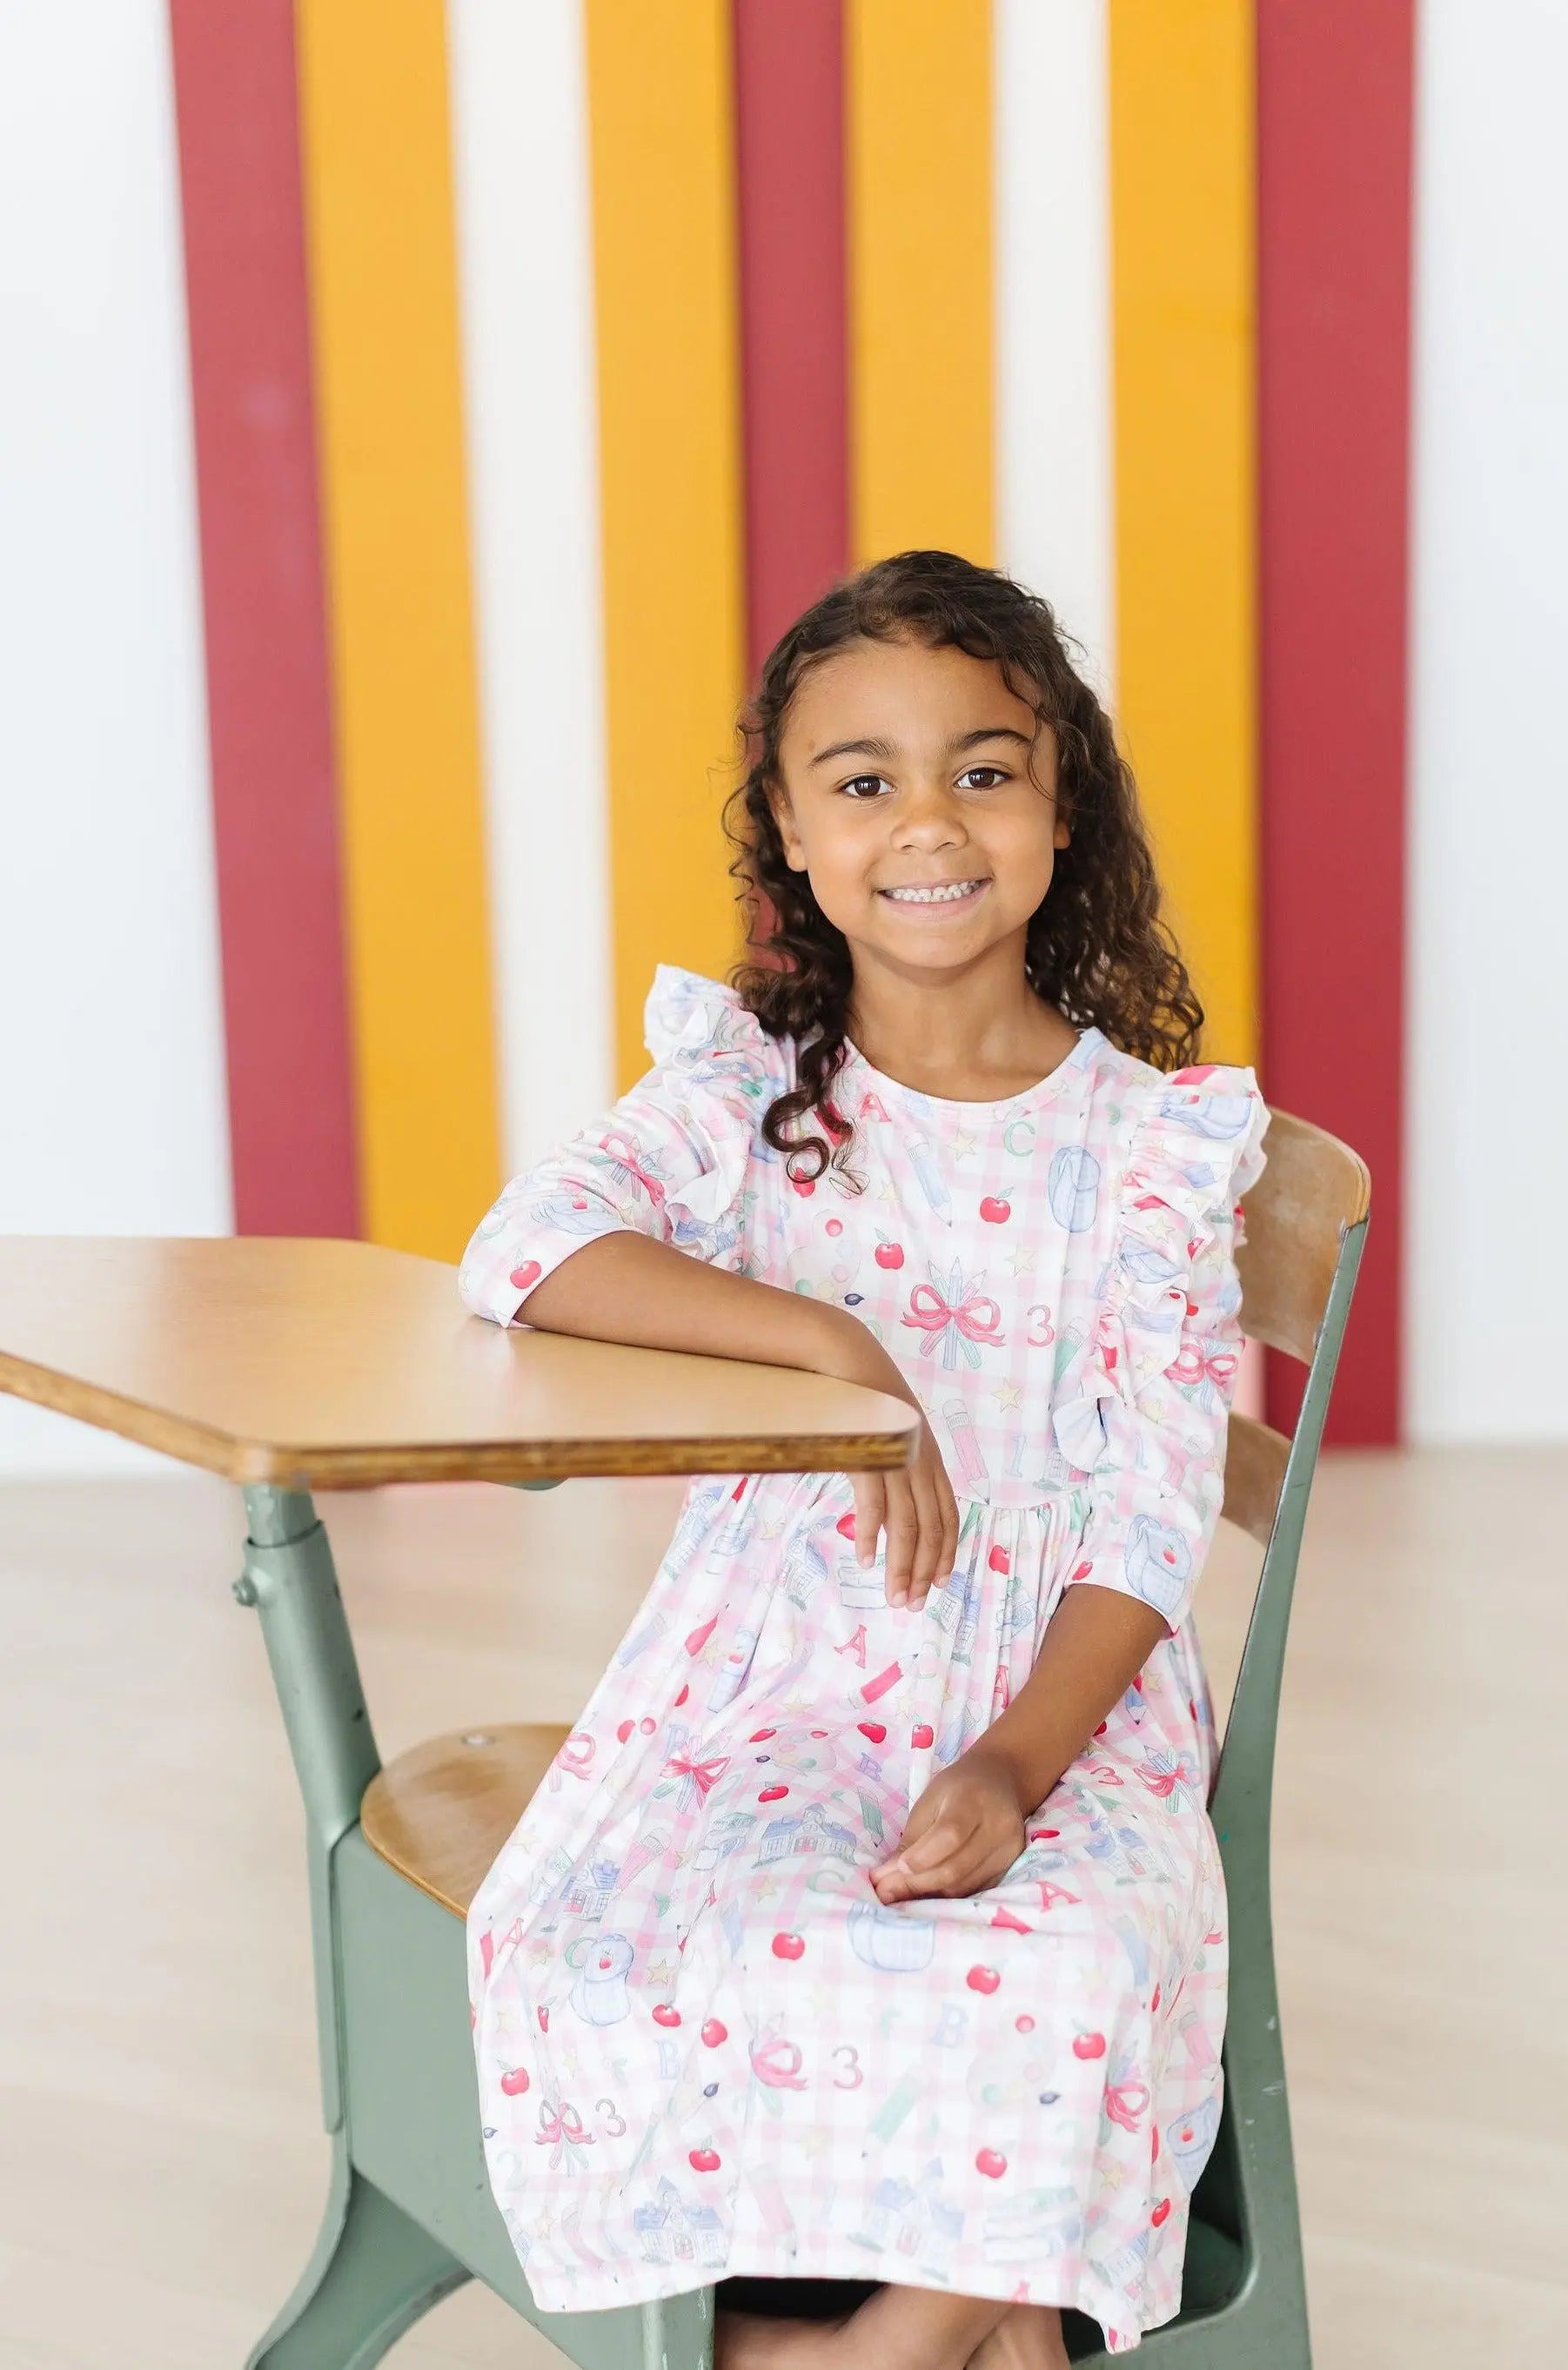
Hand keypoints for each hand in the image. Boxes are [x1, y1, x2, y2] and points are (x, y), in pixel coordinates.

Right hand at [816, 1315, 957, 1608]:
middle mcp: (920, 1460)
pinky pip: (873, 1504)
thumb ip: (894, 1467)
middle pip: (931, 1528)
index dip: (946, 1551)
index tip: (939, 1582)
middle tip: (912, 1604)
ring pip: (906, 1525)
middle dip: (924, 1571)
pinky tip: (865, 1558)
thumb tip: (883, 1511)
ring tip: (894, 1595)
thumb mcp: (889, 1433)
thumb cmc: (861, 1396)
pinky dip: (870, 1535)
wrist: (844, 1354)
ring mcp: (896, 1458)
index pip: (948, 1515)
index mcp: (928, 1457)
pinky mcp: (870, 1454)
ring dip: (902, 1566)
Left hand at [870, 1744, 1025, 1902]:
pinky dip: (947, 1894)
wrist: (999, 1781)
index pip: (950, 1835)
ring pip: (964, 1885)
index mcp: (973, 1799)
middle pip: (956, 1868)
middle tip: (886, 1891)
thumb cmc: (957, 1787)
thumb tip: (884, 1878)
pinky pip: (974, 1889)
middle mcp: (998, 1826)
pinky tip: (928, 1891)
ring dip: (929, 1894)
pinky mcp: (1010, 1865)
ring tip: (901, 1893)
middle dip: (917, 1884)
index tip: (893, 1869)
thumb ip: (910, 1839)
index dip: (921, 1858)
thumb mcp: (929, 1800)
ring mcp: (1009, 1849)